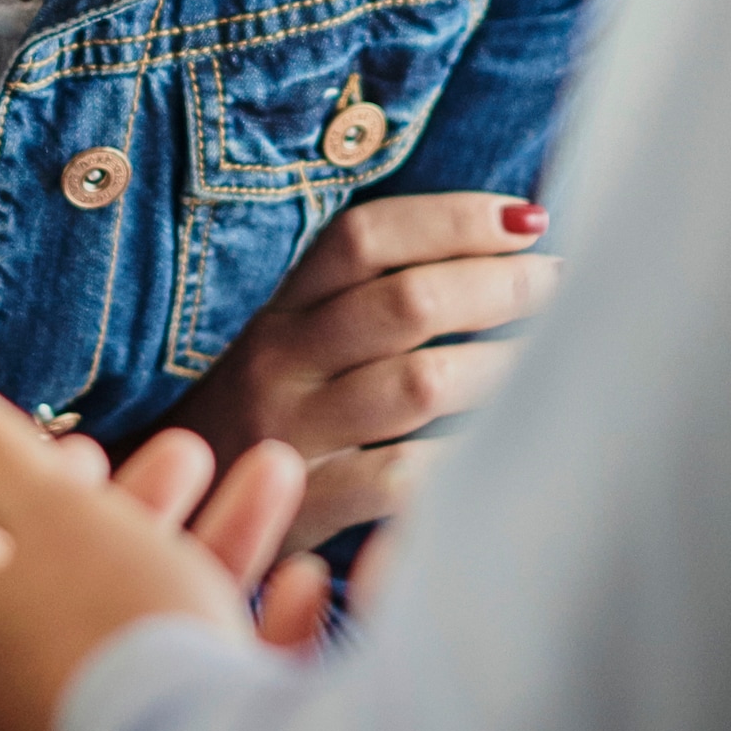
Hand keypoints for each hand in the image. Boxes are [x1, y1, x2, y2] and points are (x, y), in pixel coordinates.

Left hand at [0, 364, 328, 730]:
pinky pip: (217, 686)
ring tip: (274, 473)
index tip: (88, 452)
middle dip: (148, 502)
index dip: (30, 487)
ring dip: (222, 539)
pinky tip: (303, 585)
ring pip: (162, 618)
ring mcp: (108, 728)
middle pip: (83, 575)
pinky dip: (260, 628)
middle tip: (190, 453)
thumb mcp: (52, 506)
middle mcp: (30, 684)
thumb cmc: (111, 621)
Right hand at [162, 191, 554, 546]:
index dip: (454, 219)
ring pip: (419, 383)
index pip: (365, 236)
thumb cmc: (253, 411)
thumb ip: (354, 298)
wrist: (172, 512)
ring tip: (546, 360)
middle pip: (406, 302)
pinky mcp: (303, 509)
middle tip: (558, 283)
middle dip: (500, 286)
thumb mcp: (279, 341)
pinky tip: (499, 446)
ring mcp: (288, 435)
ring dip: (501, 366)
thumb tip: (486, 244)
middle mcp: (276, 360)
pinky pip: (402, 476)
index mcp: (272, 304)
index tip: (528, 219)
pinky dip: (462, 458)